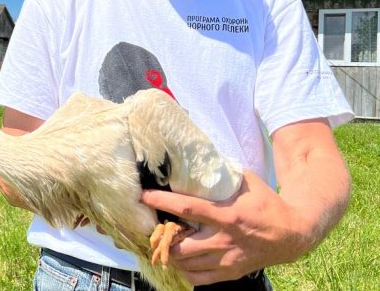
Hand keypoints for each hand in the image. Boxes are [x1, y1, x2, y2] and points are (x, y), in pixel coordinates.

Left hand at [140, 170, 311, 285]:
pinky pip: (197, 278)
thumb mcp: (246, 182)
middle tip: (156, 224)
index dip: (162, 202)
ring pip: (185, 263)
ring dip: (171, 251)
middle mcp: (224, 241)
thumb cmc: (266, 203)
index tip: (143, 196)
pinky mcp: (230, 273)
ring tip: (167, 239)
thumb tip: (196, 159)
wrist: (292, 234)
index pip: (187, 208)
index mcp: (227, 215)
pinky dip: (184, 269)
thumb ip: (221, 173)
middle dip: (163, 236)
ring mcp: (227, 260)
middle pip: (180, 245)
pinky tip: (182, 257)